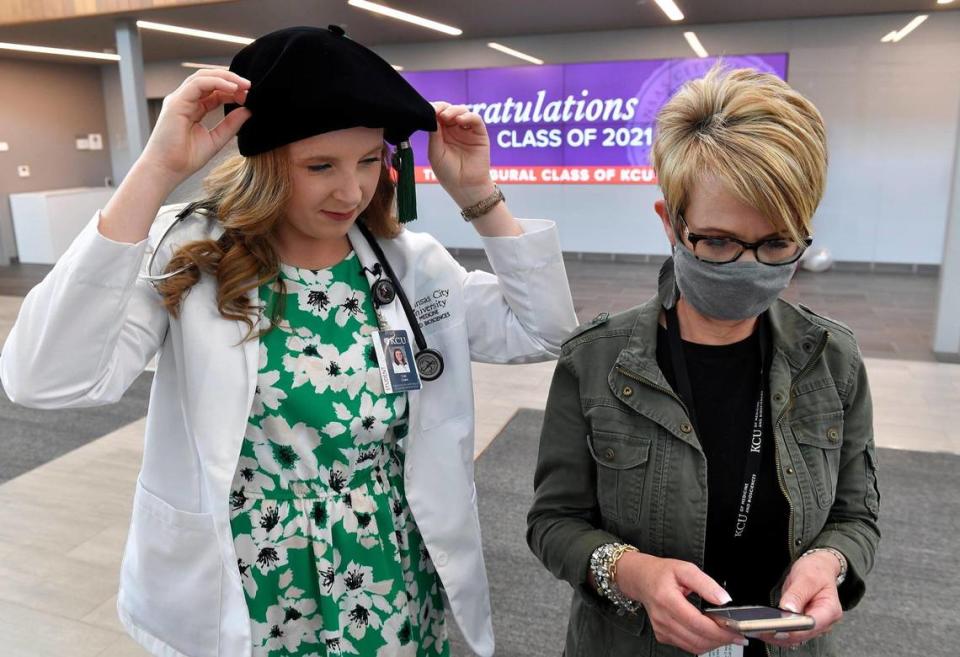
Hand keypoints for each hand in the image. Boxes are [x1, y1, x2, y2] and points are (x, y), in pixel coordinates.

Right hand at [139, 68, 251, 190]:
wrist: (167, 170)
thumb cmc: (186, 159)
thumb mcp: (216, 139)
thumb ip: (231, 124)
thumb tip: (248, 110)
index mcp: (194, 108)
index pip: (215, 91)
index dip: (233, 91)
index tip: (250, 96)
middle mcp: (186, 100)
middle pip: (209, 79)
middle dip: (231, 79)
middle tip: (250, 86)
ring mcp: (180, 99)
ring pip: (203, 77)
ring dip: (226, 78)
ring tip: (244, 85)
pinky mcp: (176, 102)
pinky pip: (198, 84)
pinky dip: (217, 82)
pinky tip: (232, 88)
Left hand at [427, 101, 494, 208]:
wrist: (465, 187)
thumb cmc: (448, 173)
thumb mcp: (435, 152)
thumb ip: (434, 134)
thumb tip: (432, 115)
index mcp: (441, 133)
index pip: (436, 115)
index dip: (432, 110)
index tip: (427, 110)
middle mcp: (454, 129)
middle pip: (448, 110)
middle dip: (441, 107)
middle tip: (436, 111)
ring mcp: (467, 130)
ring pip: (461, 111)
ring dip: (453, 110)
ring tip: (446, 116)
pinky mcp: (479, 133)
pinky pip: (475, 119)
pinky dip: (468, 116)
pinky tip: (460, 120)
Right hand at [615, 552, 747, 654]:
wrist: (642, 579)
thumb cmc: (662, 573)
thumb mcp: (685, 569)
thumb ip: (706, 584)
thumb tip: (724, 599)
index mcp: (667, 599)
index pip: (697, 623)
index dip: (719, 630)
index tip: (735, 630)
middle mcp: (662, 618)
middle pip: (696, 639)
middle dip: (720, 640)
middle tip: (736, 635)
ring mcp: (661, 629)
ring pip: (693, 646)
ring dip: (712, 644)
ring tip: (726, 635)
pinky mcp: (662, 635)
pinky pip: (686, 646)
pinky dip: (702, 643)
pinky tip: (710, 635)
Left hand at [763, 551, 842, 649]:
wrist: (818, 568)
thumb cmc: (816, 571)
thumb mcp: (806, 577)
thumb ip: (797, 594)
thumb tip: (788, 609)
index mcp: (829, 610)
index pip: (810, 625)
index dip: (792, 629)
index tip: (775, 626)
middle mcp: (824, 622)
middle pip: (801, 635)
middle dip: (780, 634)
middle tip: (760, 628)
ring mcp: (814, 626)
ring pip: (794, 638)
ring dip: (776, 636)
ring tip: (759, 629)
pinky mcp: (803, 625)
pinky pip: (790, 633)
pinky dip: (777, 631)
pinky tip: (765, 628)